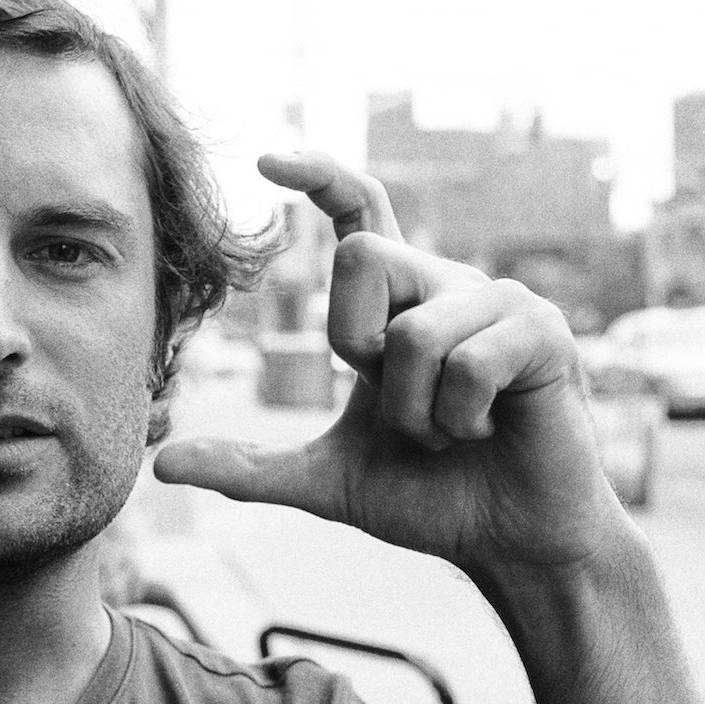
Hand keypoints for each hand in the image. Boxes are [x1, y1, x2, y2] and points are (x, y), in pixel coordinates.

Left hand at [155, 152, 627, 578]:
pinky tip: (487, 433)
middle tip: (394, 406)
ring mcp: (500, 303)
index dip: (319, 176)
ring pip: (410, 330)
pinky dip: (457, 419)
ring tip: (450, 434)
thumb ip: (247, 468)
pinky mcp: (543, 333)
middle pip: (362, 256)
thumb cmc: (429, 498)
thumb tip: (161, 465)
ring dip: (414, 411)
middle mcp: (446, 286)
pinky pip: (466, 362)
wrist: (508, 543)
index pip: (359, 212)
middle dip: (356, 344)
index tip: (266, 160)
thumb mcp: (324, 481)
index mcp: (398, 304)